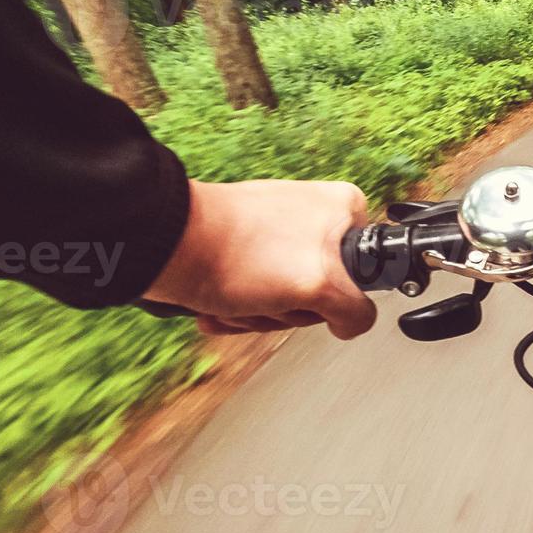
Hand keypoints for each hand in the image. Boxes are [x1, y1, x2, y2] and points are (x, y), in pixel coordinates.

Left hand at [144, 179, 376, 338]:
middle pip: (321, 294)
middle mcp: (313, 218)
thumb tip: (352, 323)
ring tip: (239, 297)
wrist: (167, 248)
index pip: (365, 274)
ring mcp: (276, 236)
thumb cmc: (239, 253)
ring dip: (259, 314)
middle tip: (270, 297)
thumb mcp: (321, 285)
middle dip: (288, 309)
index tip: (312, 295)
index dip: (336, 297)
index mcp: (344, 209)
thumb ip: (355, 309)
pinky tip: (220, 304)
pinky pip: (254, 299)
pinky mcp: (243, 253)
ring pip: (286, 303)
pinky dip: (237, 311)